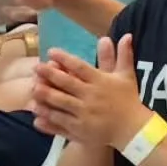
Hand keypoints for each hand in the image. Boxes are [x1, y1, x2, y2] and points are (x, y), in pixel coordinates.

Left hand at [30, 34, 145, 148]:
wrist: (133, 130)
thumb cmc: (128, 100)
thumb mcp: (126, 76)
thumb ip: (123, 55)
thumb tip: (126, 34)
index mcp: (101, 82)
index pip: (80, 67)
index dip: (65, 58)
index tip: (51, 52)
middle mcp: (91, 97)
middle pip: (66, 83)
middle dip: (49, 74)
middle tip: (36, 67)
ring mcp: (84, 114)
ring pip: (60, 103)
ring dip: (45, 95)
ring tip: (33, 88)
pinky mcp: (80, 130)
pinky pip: (60, 124)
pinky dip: (48, 120)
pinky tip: (37, 116)